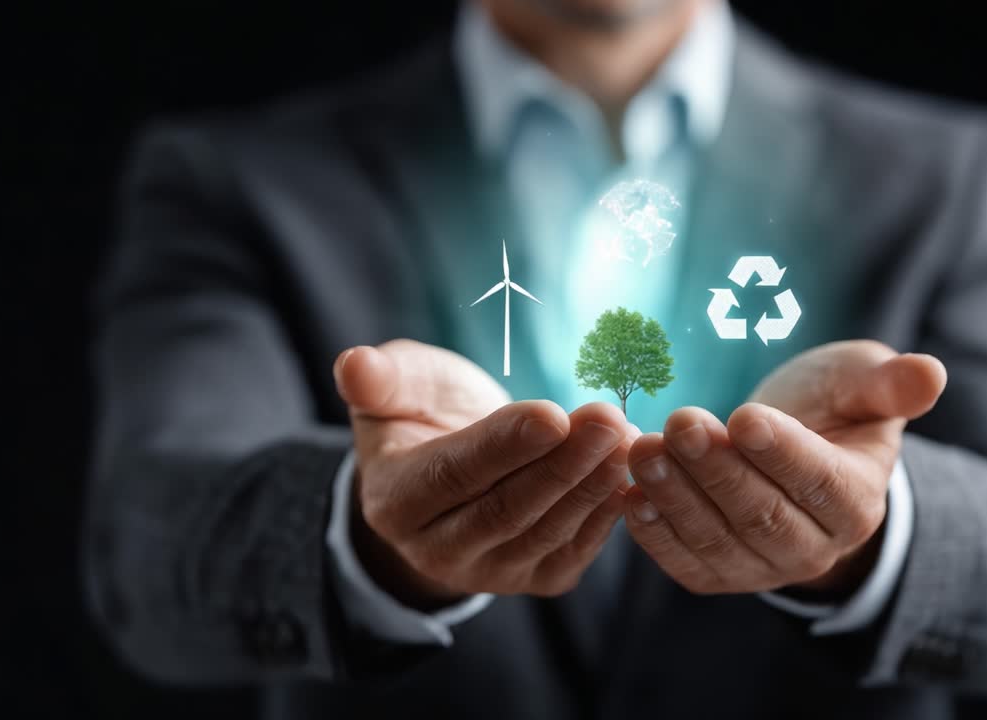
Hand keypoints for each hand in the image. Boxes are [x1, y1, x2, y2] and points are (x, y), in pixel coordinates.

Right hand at [334, 340, 635, 609]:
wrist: (455, 470)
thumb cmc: (425, 415)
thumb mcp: (398, 388)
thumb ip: (379, 378)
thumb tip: (352, 364)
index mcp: (395, 501)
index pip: (455, 475)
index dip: (504, 445)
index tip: (552, 413)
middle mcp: (438, 550)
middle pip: (508, 508)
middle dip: (563, 463)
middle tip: (608, 419)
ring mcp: (491, 572)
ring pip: (548, 530)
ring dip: (593, 485)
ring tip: (627, 439)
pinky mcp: (537, 578)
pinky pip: (576, 548)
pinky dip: (608, 511)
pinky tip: (634, 472)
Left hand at [624, 340, 945, 596]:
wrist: (789, 451)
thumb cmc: (828, 408)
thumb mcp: (859, 384)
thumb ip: (889, 384)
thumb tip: (930, 372)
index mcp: (857, 500)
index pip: (820, 482)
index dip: (782, 453)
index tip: (743, 415)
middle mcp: (814, 546)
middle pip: (763, 516)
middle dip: (718, 471)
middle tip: (678, 425)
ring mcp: (763, 567)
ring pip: (719, 540)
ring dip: (676, 497)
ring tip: (643, 451)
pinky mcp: (718, 574)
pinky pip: (687, 563)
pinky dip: (656, 535)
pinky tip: (628, 495)